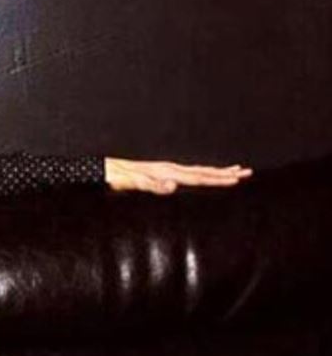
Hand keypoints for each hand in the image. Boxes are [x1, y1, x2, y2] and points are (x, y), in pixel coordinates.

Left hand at [104, 158, 252, 194]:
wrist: (109, 170)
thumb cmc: (120, 179)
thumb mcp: (135, 183)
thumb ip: (154, 185)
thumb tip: (173, 186)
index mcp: (169, 172)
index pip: (198, 177)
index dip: (217, 179)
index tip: (236, 179)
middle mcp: (171, 169)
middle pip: (204, 171)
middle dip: (225, 173)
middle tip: (247, 172)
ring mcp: (168, 169)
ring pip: (199, 170)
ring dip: (218, 171)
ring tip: (235, 170)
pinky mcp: (163, 172)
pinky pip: (189, 173)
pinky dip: (203, 173)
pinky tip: (206, 175)